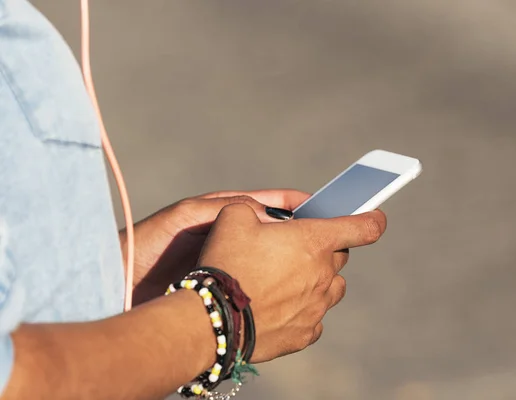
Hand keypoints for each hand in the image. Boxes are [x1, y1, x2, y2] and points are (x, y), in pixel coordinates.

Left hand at [127, 190, 309, 304]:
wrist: (122, 281)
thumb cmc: (152, 242)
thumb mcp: (189, 216)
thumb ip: (228, 209)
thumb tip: (273, 216)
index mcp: (226, 214)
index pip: (271, 204)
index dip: (298, 204)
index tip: (324, 208)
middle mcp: (235, 239)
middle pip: (278, 232)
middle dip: (303, 233)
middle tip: (329, 238)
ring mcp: (234, 264)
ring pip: (275, 260)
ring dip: (296, 261)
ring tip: (320, 265)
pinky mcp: (230, 288)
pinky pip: (263, 284)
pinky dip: (281, 286)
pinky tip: (296, 291)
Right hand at [198, 203, 386, 362]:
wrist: (213, 319)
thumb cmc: (226, 262)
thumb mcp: (233, 217)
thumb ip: (255, 209)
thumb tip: (261, 219)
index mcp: (314, 240)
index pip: (364, 227)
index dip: (372, 218)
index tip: (376, 217)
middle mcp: (324, 274)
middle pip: (340, 257)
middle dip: (325, 249)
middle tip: (298, 248)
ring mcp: (317, 307)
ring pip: (332, 288)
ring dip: (319, 280)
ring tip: (290, 280)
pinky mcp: (305, 334)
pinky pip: (315, 318)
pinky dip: (305, 310)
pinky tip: (281, 307)